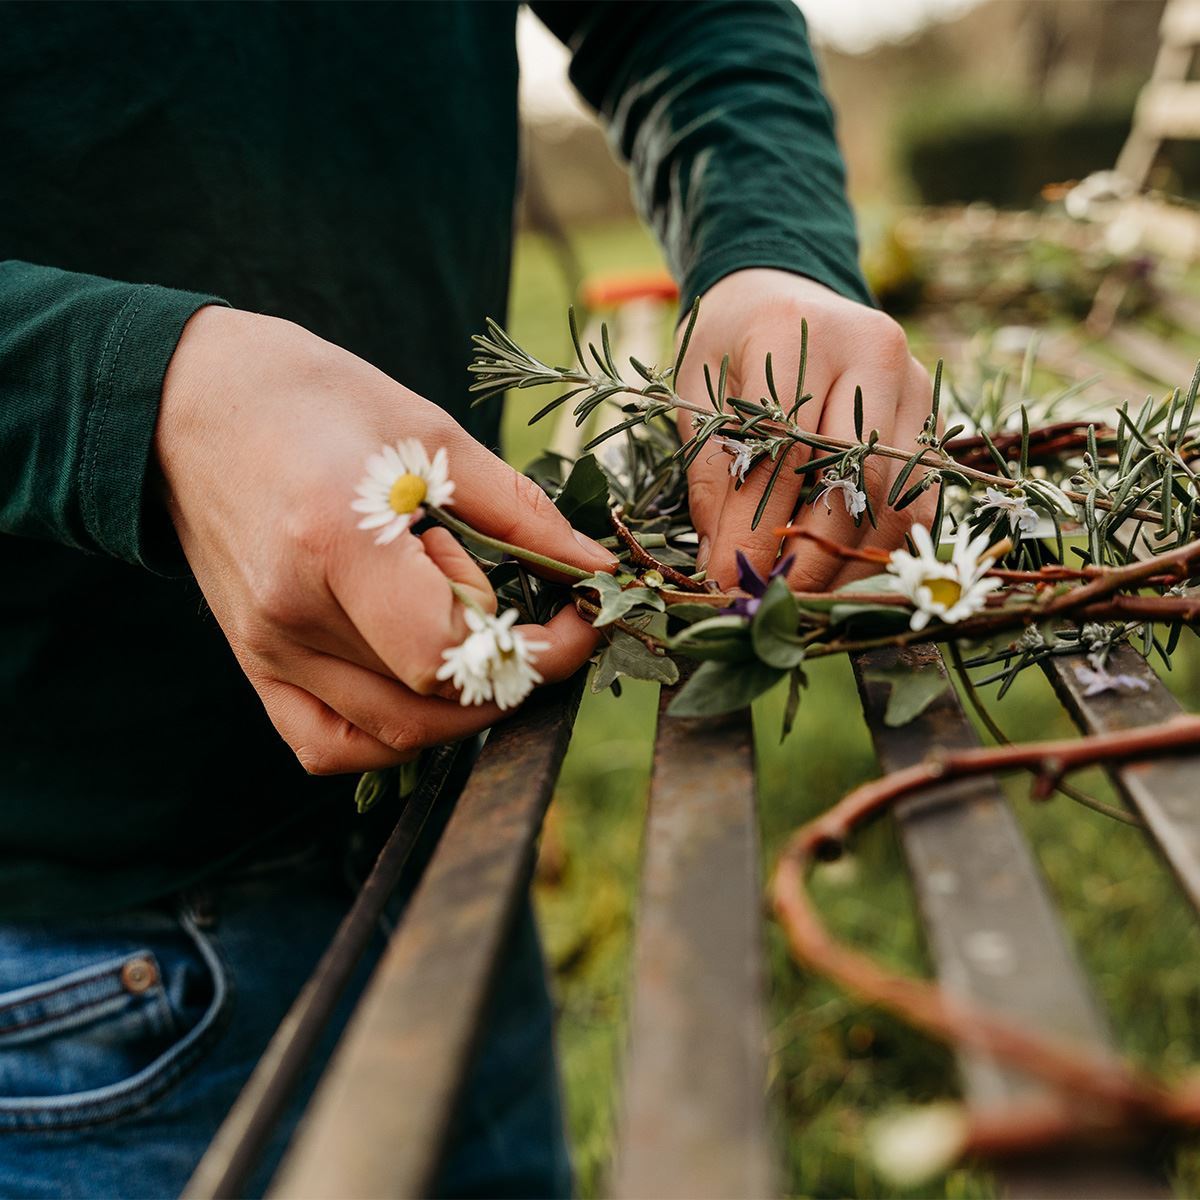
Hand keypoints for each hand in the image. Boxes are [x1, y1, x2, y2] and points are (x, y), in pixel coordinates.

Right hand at [156, 307, 615, 773]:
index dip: (534, 654)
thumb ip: (519, 512)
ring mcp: (268, 649)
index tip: (577, 622)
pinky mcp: (256, 666)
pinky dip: (394, 734)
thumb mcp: (430, 433)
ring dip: (464, 705)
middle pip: (432, 701)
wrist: (192, 405)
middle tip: (538, 622)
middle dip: (512, 674)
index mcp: (339, 539)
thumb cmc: (315, 399)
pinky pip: (329, 747)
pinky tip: (422, 683)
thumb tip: (594, 568)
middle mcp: (294, 611)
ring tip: (477, 634)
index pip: (449, 653)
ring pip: (395, 733)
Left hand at [677, 270, 935, 590]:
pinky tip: (838, 573)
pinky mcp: (933, 418)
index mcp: (798, 331)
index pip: (786, 448)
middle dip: (809, 554)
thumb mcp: (698, 401)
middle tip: (770, 602)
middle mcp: (873, 350)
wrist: (782, 297)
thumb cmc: (729, 351)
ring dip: (850, 559)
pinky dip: (880, 546)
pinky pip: (920, 499)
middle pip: (853, 477)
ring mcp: (914, 383)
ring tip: (802, 599)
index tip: (730, 581)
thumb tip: (724, 568)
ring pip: (899, 495)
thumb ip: (713, 480)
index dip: (759, 527)